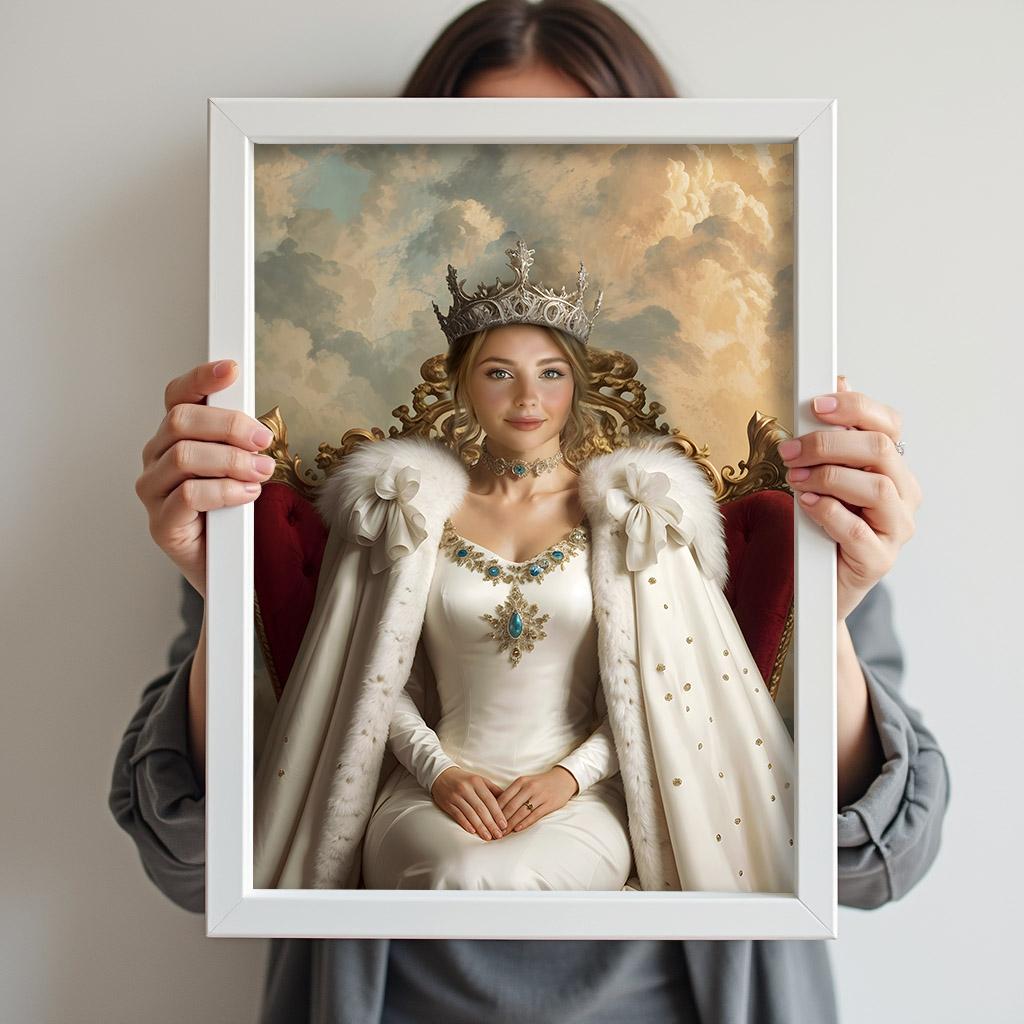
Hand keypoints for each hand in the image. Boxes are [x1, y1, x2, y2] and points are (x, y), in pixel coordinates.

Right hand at [135, 359, 275, 599]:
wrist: (226, 569)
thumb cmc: (232, 514)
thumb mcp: (240, 467)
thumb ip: (240, 442)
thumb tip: (259, 422)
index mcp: (173, 438)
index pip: (177, 397)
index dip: (201, 378)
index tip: (231, 368)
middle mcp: (156, 458)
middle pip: (181, 421)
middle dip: (229, 425)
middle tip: (265, 441)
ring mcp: (153, 490)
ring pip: (184, 456)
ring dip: (232, 460)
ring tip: (261, 471)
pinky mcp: (161, 524)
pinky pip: (188, 494)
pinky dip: (224, 490)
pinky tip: (247, 495)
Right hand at [430, 766, 508, 840]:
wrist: (441, 775)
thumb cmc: (465, 780)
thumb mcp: (480, 780)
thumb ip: (493, 789)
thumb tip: (508, 800)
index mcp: (477, 782)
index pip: (490, 800)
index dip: (497, 814)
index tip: (504, 825)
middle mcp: (466, 789)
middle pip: (481, 809)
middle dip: (491, 824)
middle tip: (498, 835)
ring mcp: (456, 796)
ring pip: (470, 814)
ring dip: (480, 827)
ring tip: (488, 837)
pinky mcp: (447, 803)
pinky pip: (458, 815)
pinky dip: (466, 824)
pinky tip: (473, 832)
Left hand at [496, 766, 578, 834]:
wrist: (563, 779)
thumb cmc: (540, 783)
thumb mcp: (526, 782)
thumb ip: (513, 793)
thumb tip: (495, 808)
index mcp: (521, 781)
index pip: (504, 797)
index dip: (494, 810)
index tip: (487, 820)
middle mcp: (529, 787)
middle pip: (511, 806)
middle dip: (500, 820)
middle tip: (493, 831)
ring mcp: (539, 796)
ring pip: (521, 812)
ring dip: (511, 824)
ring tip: (503, 834)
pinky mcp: (549, 804)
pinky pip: (534, 815)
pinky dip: (525, 823)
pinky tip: (517, 829)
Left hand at [779, 376, 922, 621]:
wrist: (822, 585)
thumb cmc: (825, 526)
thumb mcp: (825, 475)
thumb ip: (834, 434)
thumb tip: (837, 381)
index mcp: (894, 467)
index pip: (888, 424)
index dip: (854, 407)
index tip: (815, 404)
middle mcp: (904, 494)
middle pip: (878, 450)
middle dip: (828, 442)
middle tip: (790, 449)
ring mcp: (896, 528)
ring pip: (874, 487)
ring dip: (827, 476)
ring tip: (795, 478)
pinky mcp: (879, 560)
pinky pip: (857, 529)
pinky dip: (828, 511)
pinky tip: (808, 504)